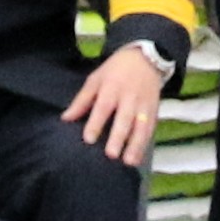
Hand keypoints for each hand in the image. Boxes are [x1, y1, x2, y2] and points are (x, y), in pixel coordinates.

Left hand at [64, 43, 167, 165]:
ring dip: (135, 145)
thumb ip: (81, 100)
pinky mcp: (154, 111)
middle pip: (124, 119)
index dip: (96, 123)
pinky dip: (145, 144)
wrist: (145, 58)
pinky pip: (150, 129)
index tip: (89, 139)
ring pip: (141, 127)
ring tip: (129, 162)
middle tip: (111, 154)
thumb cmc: (115, 71)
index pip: (103, 107)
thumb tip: (65, 119)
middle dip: (118, 137)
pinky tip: (139, 158)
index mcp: (112, 88)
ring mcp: (143, 105)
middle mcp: (129, 98)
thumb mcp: (95, 79)